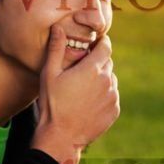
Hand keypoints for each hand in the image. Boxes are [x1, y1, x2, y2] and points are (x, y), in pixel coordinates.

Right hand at [32, 25, 119, 163]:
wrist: (62, 136)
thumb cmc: (52, 103)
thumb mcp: (49, 74)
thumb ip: (56, 49)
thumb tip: (58, 27)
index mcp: (92, 69)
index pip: (106, 46)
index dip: (101, 43)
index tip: (95, 44)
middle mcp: (107, 80)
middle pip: (107, 62)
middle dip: (96, 62)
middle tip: (80, 70)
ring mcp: (112, 96)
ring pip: (110, 79)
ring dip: (100, 79)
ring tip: (82, 89)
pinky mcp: (114, 110)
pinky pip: (111, 95)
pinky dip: (102, 95)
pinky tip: (87, 102)